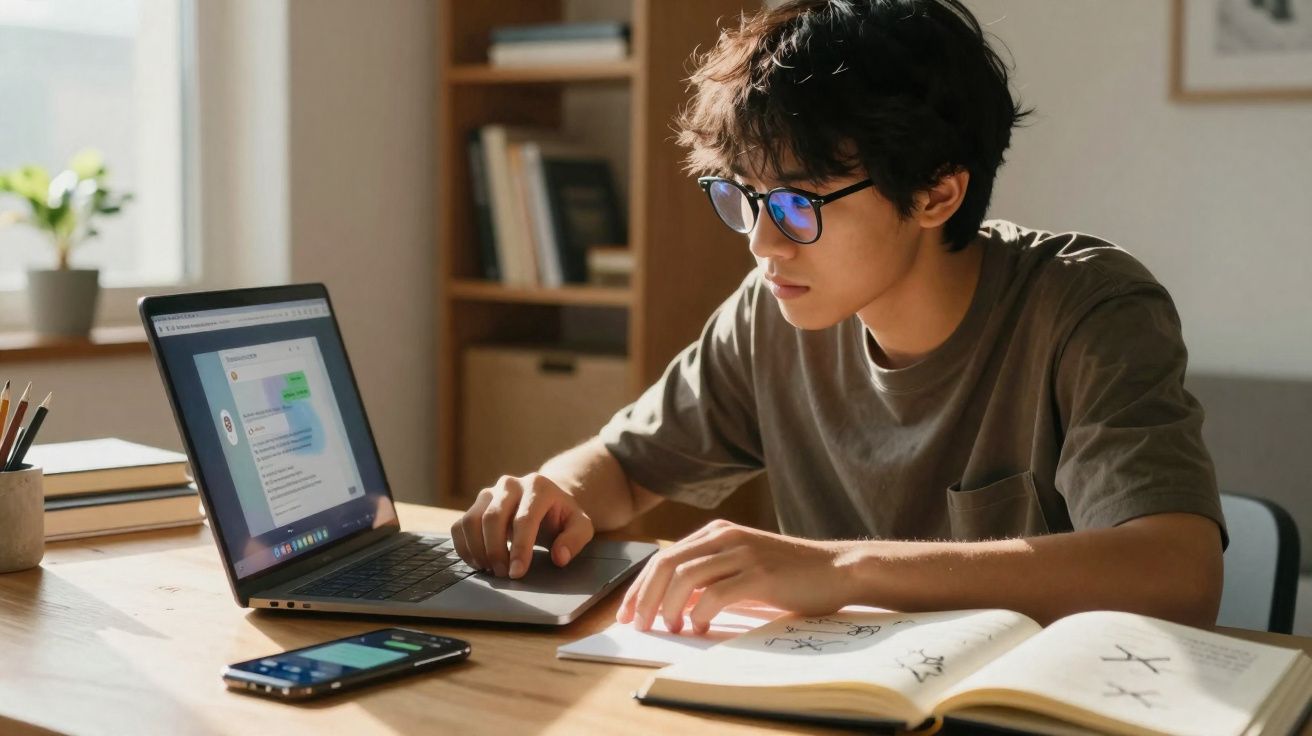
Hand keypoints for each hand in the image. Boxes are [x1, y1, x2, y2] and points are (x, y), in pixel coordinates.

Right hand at [450, 473, 593, 578]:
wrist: (546, 501)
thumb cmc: (561, 517)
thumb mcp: (580, 525)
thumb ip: (575, 540)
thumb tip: (560, 557)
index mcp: (538, 486)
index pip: (524, 520)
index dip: (519, 549)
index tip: (517, 573)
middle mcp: (510, 484)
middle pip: (492, 518)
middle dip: (495, 551)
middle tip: (503, 574)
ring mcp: (490, 493)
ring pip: (471, 520)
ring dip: (477, 550)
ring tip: (491, 569)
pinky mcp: (476, 504)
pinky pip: (460, 525)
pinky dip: (464, 547)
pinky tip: (478, 562)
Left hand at [616, 519, 856, 634]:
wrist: (836, 569)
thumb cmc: (790, 574)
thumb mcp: (743, 564)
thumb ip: (712, 574)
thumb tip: (673, 602)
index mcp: (717, 532)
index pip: (664, 557)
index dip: (640, 587)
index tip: (628, 613)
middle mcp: (725, 536)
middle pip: (666, 564)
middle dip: (645, 598)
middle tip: (638, 625)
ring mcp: (742, 553)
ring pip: (685, 577)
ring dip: (669, 607)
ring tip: (669, 628)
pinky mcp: (759, 573)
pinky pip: (715, 594)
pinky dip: (699, 614)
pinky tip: (699, 627)